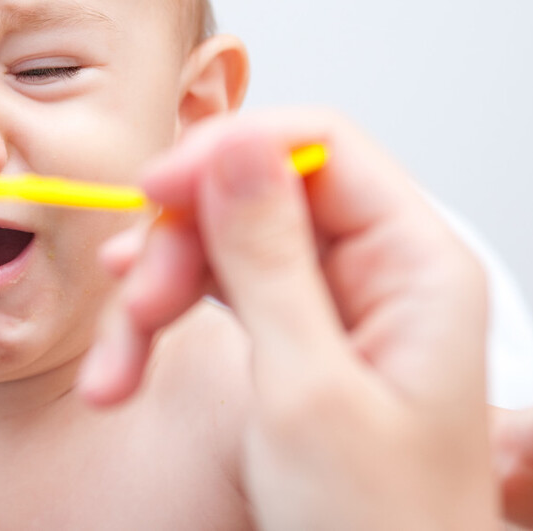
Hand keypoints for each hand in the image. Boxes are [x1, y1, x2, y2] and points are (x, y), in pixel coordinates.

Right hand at [79, 110, 497, 529]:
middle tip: (135, 305)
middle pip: (259, 195)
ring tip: (114, 369)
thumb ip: (269, 258)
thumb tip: (237, 141)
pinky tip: (122, 363)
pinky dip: (165, 324)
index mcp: (418, 266)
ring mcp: (339, 303)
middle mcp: (382, 271)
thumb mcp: (308, 391)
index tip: (155, 190)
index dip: (230, 152)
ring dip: (157, 296)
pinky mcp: (299, 337)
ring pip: (226, 245)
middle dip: (181, 245)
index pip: (321, 146)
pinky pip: (221, 294)